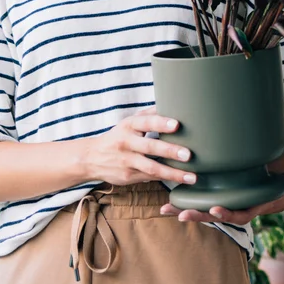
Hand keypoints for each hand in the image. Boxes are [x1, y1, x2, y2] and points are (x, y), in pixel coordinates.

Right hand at [79, 108, 196, 186]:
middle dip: (170, 151)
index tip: (177, 124)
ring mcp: (127, 161)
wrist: (91, 157)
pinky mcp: (128, 176)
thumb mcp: (129, 122)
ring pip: (152, 168)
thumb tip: (171, 103)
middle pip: (150, 147)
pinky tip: (181, 181)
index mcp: (129, 126)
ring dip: (173, 173)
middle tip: (189, 154)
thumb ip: (149, 115)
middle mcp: (127, 143)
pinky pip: (150, 178)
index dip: (161, 123)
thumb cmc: (118, 137)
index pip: (146, 122)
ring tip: (192, 177)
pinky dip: (166, 179)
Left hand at [159, 139, 283, 224]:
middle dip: (200, 216)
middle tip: (180, 214)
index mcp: (261, 205)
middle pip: (220, 216)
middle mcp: (244, 206)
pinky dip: (190, 200)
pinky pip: (207, 199)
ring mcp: (233, 200)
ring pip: (209, 210)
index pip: (243, 214)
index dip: (229, 214)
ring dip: (188, 211)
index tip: (215, 209)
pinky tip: (171, 199)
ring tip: (166, 209)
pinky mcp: (226, 193)